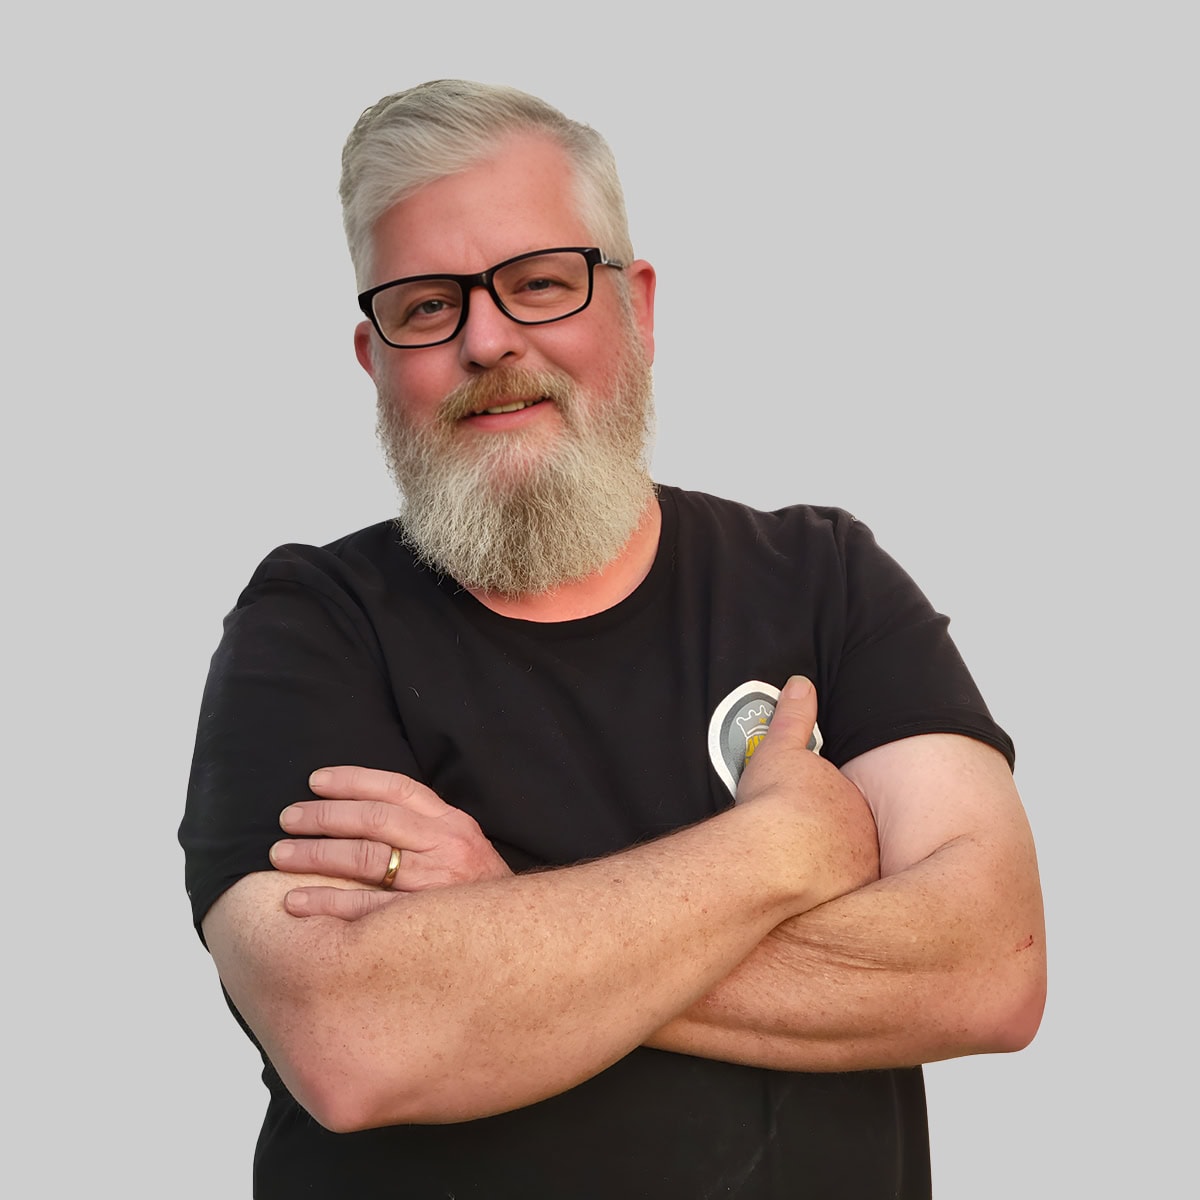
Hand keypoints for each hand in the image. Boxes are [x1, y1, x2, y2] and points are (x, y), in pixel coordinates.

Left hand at [270, 766, 511, 918]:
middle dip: (323, 817)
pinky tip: (295, 901)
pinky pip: (363, 909)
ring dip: (315, 855)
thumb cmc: (478, 895)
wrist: (524, 942)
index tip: (315, 782)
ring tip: (281, 855)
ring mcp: (434, 885)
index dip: (352, 780)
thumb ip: (426, 829)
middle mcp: (445, 847)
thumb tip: (366, 813)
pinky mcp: (421, 924)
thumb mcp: (464, 848)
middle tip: (287, 818)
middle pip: (373, 820)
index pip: (397, 788)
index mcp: (453, 824)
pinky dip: (325, 903)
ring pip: (365, 859)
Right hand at [736, 676, 879, 903]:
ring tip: (791, 882)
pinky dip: (815, 906)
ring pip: (844, 878)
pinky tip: (793, 909)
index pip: (841, 809)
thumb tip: (801, 684)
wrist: (775, 851)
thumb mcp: (780, 749)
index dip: (817, 813)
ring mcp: (859, 876)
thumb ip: (793, 717)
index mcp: (852, 804)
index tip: (796, 820)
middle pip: (848, 844)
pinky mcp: (845, 908)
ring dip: (826, 880)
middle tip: (794, 853)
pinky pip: (831, 906)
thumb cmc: (775, 802)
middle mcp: (865, 839)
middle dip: (828, 849)